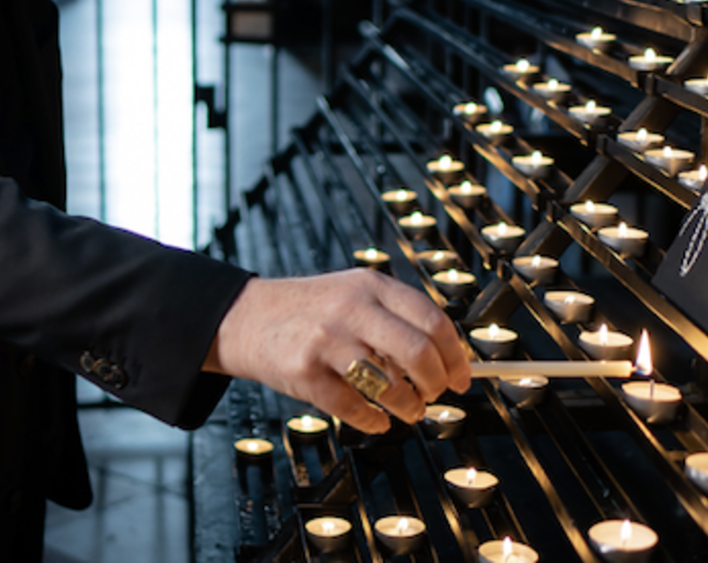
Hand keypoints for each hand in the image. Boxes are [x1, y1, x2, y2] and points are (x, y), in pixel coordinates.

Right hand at [204, 269, 471, 433]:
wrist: (246, 317)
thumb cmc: (309, 310)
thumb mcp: (353, 294)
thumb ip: (395, 317)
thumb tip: (445, 358)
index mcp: (370, 285)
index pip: (432, 320)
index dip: (455, 355)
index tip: (461, 377)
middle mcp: (350, 308)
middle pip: (417, 352)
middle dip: (435, 383)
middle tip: (436, 395)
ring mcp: (326, 340)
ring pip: (388, 384)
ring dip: (408, 407)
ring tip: (409, 410)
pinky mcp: (304, 373)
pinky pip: (353, 408)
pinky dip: (373, 422)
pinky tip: (376, 421)